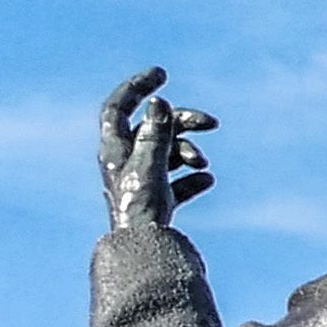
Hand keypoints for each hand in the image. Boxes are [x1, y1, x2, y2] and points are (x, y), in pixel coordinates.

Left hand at [98, 69, 216, 230]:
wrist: (144, 251)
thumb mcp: (150, 167)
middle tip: (212, 123)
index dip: (136, 88)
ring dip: (191, 152)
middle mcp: (126, 161)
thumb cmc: (141, 209)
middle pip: (155, 127)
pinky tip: (206, 180)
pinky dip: (193, 177)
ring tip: (203, 163)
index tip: (161, 75)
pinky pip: (178, 178)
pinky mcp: (157, 198)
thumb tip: (158, 103)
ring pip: (169, 151)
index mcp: (115, 150)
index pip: (118, 108)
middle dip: (185, 123)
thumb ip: (155, 135)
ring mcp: (142, 179)